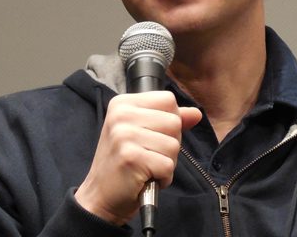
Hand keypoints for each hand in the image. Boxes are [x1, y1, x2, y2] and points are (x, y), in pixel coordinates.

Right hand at [74, 91, 201, 224]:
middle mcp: (121, 114)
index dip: (170, 120)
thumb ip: (169, 119)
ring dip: (167, 162)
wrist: (101, 196)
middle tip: (148, 155)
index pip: (168, 100)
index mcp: (123, 103)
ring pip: (174, 145)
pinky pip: (168, 165)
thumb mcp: (143, 133)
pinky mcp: (131, 157)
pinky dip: (163, 177)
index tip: (152, 136)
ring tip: (147, 167)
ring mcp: (124, 135)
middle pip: (174, 122)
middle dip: (170, 144)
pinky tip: (146, 178)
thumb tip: (196, 113)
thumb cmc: (124, 163)